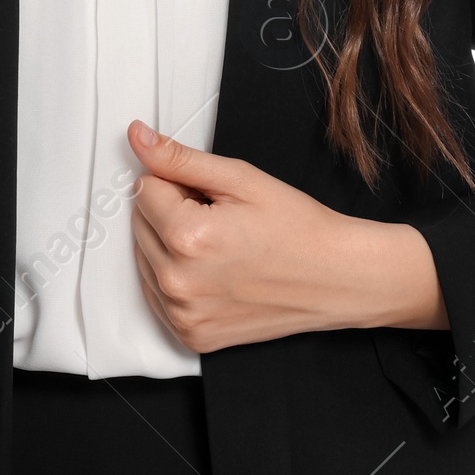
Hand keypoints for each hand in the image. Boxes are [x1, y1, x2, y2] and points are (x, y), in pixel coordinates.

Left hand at [126, 119, 448, 352]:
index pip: (144, 187)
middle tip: (221, 219)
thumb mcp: (240, 179)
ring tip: (221, 246)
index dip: (178, 183)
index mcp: (187, 237)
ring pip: (145, 258)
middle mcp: (178, 282)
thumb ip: (179, 158)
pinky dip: (177, 279)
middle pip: (140, 223)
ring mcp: (184, 315)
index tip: (211, 196)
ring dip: (171, 246)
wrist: (336, 278)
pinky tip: (214, 272)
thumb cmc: (296, 228)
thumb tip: (137, 138)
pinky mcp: (192, 336)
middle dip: (172, 213)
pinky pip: (158, 296)